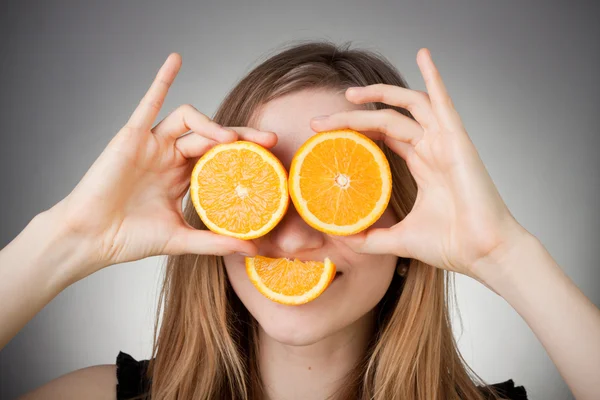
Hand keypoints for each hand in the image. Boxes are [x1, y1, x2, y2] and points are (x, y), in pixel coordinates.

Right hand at [50, 53, 271, 272]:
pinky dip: (161, 81)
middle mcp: (171, 156)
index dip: (246, 154)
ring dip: (211, 124)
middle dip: (241, 136)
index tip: (273, 158)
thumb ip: (215, 242)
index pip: (221, 156)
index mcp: (183, 176)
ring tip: (229, 139)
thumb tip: (251, 248)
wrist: (92, 238)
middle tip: (269, 139)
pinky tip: (175, 60)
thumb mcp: (181, 239)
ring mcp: (152, 144)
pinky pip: (148, 103)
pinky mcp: (132, 136)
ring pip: (188, 120)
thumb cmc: (131, 238)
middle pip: (212, 135)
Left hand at [310, 48, 527, 280]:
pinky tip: (424, 55)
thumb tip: (342, 239)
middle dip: (354, 116)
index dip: (357, 130)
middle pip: (387, 119)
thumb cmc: (451, 244)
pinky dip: (434, 77)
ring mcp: (445, 142)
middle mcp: (432, 148)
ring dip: (380, 94)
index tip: (326, 134)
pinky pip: (444, 102)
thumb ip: (371, 237)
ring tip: (349, 94)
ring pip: (409, 105)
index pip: (384, 136)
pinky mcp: (458, 141)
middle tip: (321, 120)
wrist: (482, 254)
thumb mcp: (399, 239)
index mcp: (422, 165)